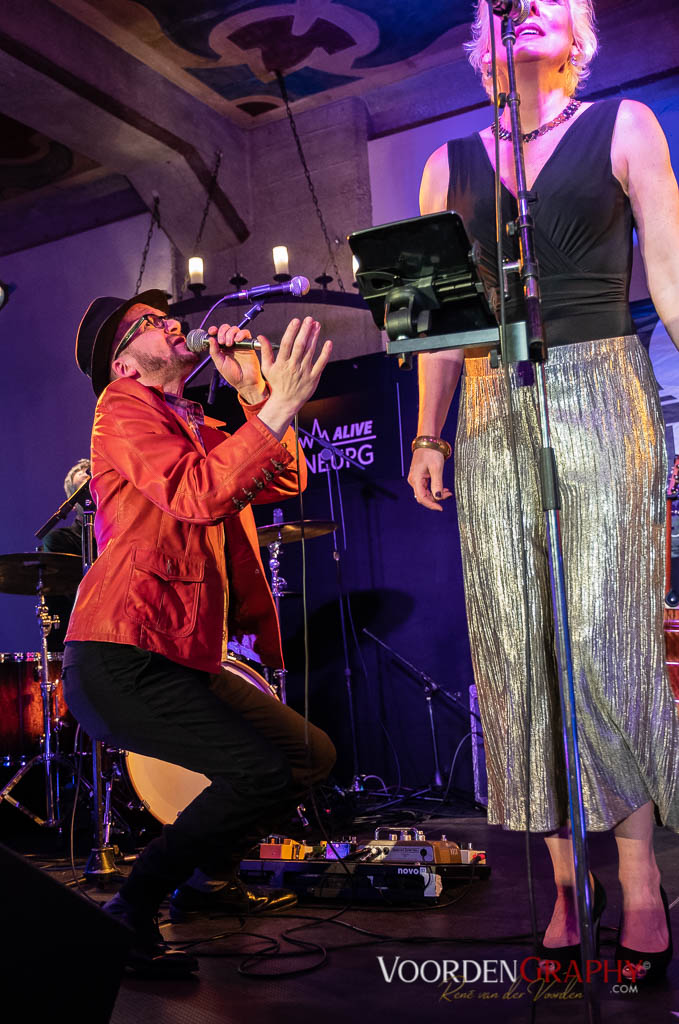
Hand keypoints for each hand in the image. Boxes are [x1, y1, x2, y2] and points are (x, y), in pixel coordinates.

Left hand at [207, 324, 266, 400]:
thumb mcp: (219, 363)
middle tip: (222, 342)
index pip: (217, 334)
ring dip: (230, 334)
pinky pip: (245, 333)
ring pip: (235, 329)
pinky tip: (237, 341)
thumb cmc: (233, 375)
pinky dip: (241, 334)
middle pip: (226, 329)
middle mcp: (230, 344)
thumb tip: (211, 339)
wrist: (245, 382)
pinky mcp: (248, 345)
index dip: (214, 330)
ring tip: (229, 344)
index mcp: (222, 348)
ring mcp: (239, 344)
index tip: (212, 331)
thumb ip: (214, 351)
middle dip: (222, 332)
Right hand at [256, 317, 332, 438]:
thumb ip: (265, 351)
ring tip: (317, 325)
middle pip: (300, 346)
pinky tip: (328, 343)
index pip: (286, 344)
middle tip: (309, 319)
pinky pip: (320, 364)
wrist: (286, 402)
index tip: (296, 320)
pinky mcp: (313, 378)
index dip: (291, 331)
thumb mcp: (267, 368)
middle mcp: (293, 366)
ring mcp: (304, 372)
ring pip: (310, 352)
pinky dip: (325, 354)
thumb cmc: (276, 383)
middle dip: (304, 331)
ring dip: (314, 337)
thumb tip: (261, 336)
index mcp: (282, 363)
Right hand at [407, 448, 452, 510]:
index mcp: (416, 479)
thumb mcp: (436, 468)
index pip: (422, 498)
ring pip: (425, 493)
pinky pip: (426, 488)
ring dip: (436, 494)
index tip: (441, 508)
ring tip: (448, 492)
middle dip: (436, 499)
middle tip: (449, 495)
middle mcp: (413, 480)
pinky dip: (434, 490)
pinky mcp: (419, 477)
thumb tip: (438, 497)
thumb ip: (437, 483)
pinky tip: (443, 489)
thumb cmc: (431, 452)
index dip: (431, 504)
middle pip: (423, 497)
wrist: (428, 442)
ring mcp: (416, 479)